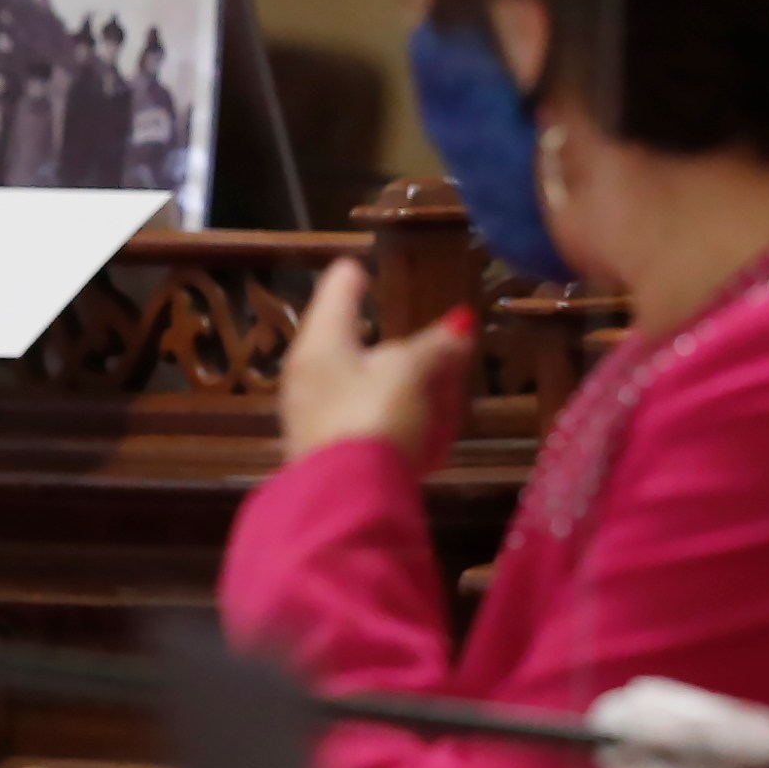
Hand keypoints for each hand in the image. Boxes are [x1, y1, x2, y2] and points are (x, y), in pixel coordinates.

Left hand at [278, 258, 472, 468]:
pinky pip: (374, 427)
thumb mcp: (412, 373)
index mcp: (320, 344)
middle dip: (402, 348)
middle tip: (442, 344)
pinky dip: (404, 424)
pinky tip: (433, 438)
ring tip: (448, 393)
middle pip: (358, 348)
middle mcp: (310, 377)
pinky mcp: (334, 459)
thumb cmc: (374, 418)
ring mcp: (318, 420)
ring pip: (370, 391)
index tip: (356, 264)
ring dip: (410, 390)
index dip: (351, 278)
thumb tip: (458, 325)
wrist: (348, 502)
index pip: (336, 294)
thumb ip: (435, 347)